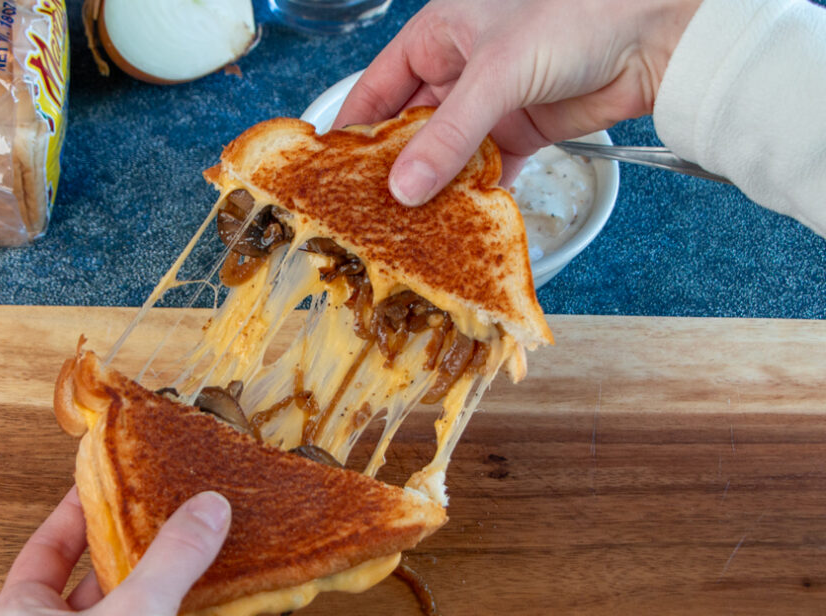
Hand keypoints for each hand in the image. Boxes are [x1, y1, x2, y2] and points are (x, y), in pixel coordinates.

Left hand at [0, 487, 231, 615]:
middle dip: (138, 548)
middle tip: (168, 509)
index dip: (74, 512)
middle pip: (98, 580)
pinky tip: (227, 600)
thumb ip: (173, 557)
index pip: (44, 550)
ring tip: (205, 545)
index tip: (107, 481)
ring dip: (174, 584)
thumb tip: (208, 507)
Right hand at [335, 0, 701, 202]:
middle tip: (366, 210)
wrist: (657, 33)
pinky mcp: (522, 133)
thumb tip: (405, 186)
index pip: (378, 88)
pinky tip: (456, 219)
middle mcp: (459, 71)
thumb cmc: (576, 14)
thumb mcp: (497, 72)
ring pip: (445, 155)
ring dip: (432, 188)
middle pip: (409, 128)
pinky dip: (473, 194)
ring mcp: (490, 105)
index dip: (351, 127)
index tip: (327, 169)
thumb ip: (449, 134)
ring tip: (406, 226)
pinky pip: (484, 170)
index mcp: (438, 36)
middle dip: (391, 168)